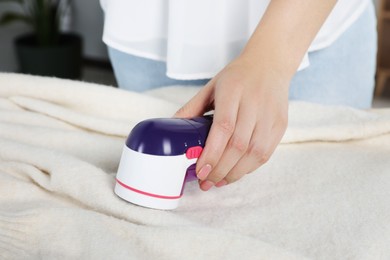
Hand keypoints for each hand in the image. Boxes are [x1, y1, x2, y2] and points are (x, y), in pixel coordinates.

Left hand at [174, 54, 288, 190]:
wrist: (269, 64)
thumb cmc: (237, 77)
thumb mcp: (211, 87)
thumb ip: (192, 108)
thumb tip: (173, 128)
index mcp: (233, 91)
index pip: (224, 128)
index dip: (212, 154)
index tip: (200, 171)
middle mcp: (255, 103)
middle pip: (239, 145)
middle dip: (221, 169)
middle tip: (206, 182)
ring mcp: (270, 115)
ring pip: (255, 153)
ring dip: (235, 173)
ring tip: (219, 181)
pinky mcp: (280, 125)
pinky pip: (266, 153)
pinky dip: (250, 167)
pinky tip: (236, 172)